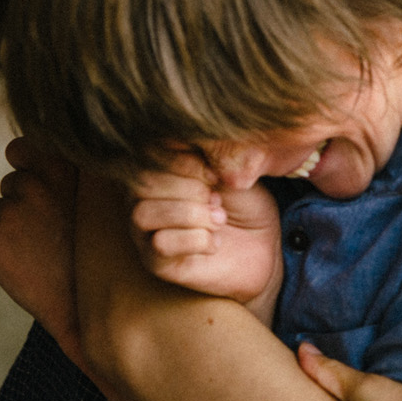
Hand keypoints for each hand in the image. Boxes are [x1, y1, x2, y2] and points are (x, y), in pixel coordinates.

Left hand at [0, 137, 82, 359]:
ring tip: (39, 251)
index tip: (38, 188)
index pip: (20, 149)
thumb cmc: (90, 252)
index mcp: (62, 169)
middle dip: (22, 203)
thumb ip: (61, 174)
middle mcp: (35, 184)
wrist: (81, 305)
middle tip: (48, 233)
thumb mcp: (91, 203)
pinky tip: (21, 261)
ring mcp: (10, 210)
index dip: (25, 166)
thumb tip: (17, 150)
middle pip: (10, 183)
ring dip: (10, 227)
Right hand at [129, 151, 283, 319]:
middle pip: (143, 183)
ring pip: (145, 214)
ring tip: (219, 220)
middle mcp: (139, 197)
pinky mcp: (154, 261)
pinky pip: (160, 244)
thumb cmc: (242, 202)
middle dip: (190, 189)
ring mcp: (143, 230)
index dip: (185, 162)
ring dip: (192, 215)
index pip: (148, 154)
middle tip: (218, 199)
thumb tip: (181, 139)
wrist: (262, 245)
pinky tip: (214, 242)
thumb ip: (203, 152)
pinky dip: (197, 240)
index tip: (217, 175)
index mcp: (155, 167)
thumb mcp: (227, 169)